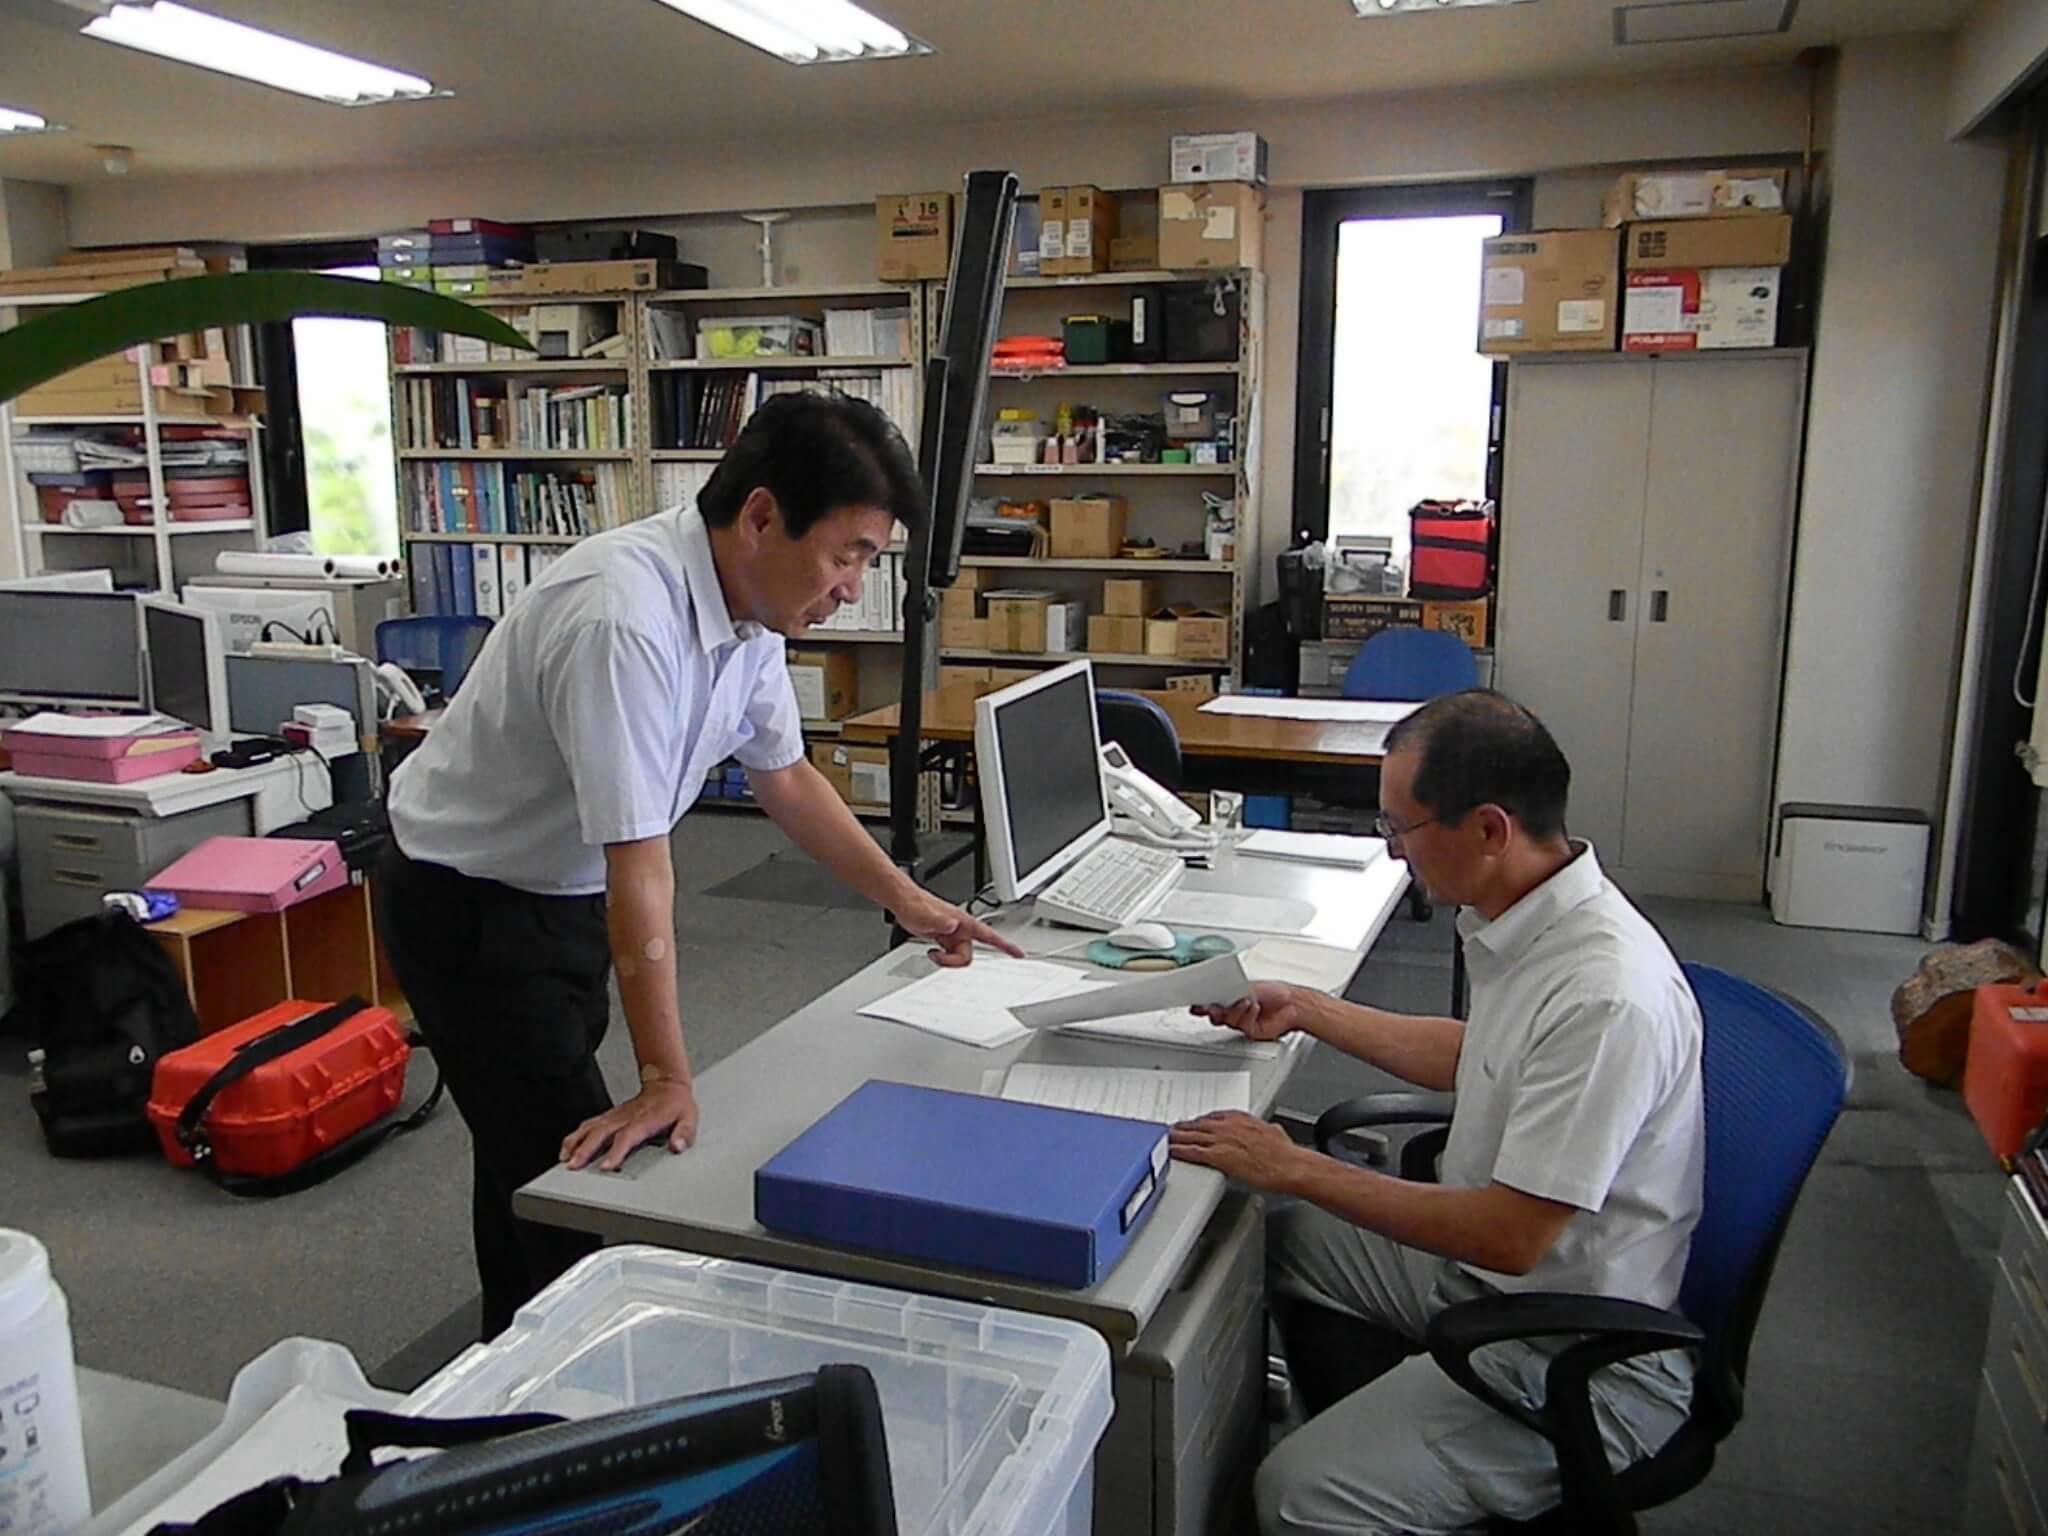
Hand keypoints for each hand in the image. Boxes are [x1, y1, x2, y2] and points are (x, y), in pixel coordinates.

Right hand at [560, 1079, 698, 1172]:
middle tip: (574, 1165)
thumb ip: (684, 1134)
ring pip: (590, 1127)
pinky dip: (575, 1136)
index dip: (616, 1152)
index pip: (627, 1137)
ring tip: (565, 1158)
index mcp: (645, 1120)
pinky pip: (588, 1125)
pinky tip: (567, 1148)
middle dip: (586, 1149)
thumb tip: (678, 1146)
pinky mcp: (609, 1116)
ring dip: (576, 1142)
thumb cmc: (676, 1104)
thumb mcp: (689, 1118)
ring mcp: (615, 1116)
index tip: (606, 1166)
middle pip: (601, 1132)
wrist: (667, 1083)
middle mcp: (626, 1118)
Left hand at [895, 893, 1024, 967]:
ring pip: (959, 957)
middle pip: (969, 955)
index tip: (1019, 954)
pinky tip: (934, 951)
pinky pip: (951, 954)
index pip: (990, 936)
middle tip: (938, 956)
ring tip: (932, 952)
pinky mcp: (945, 939)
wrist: (904, 903)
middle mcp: (961, 930)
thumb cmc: (915, 904)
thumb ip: (940, 921)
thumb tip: (952, 926)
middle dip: (954, 961)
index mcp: (963, 923)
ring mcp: (953, 935)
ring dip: (946, 960)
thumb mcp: (925, 915)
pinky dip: (944, 958)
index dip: (1006, 945)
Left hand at [1168, 1111, 1306, 1190]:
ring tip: (1166, 1138)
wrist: (1290, 1166)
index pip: (1214, 1116)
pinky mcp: (1219, 1156)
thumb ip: (1266, 1130)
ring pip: (1192, 1136)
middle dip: (1185, 1126)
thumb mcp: (1275, 1132)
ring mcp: (1223, 1140)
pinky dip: (1181, 1151)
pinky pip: (1194, 1152)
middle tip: (1172, 1128)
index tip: (1193, 1122)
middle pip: (1199, 1124)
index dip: (1201, 1120)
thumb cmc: (1286, 1154)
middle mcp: (1229, 1126)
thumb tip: (1269, 1132)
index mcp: (1242, 1119)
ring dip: (1177, 1137)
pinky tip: (1172, 1151)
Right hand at [1191, 981, 1303, 1041]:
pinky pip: (1242, 1025)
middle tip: (1207, 1007)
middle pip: (1215, 1014)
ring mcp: (1241, 1021)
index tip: (1195, 1002)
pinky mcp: (1249, 1031)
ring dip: (1232, 1011)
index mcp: (1233, 997)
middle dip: (1210, 1010)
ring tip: (1240, 1002)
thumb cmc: (1276, 993)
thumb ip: (1232, 991)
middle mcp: (1235, 1010)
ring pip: (1227, 1020)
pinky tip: (1253, 1007)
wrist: (1293, 1005)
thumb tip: (1218, 990)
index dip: (1202, 1003)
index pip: (1212, 1000)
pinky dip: (1247, 1014)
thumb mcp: (1250, 987)